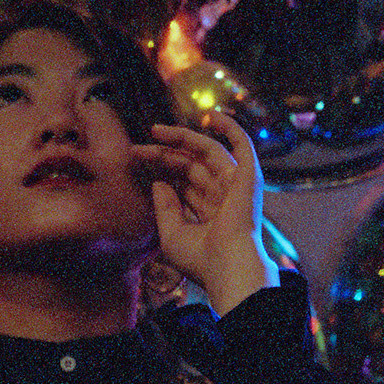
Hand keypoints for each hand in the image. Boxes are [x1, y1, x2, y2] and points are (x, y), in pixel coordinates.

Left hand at [129, 113, 277, 314]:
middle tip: (136, 150)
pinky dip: (231, 128)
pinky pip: (242, 145)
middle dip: (162, 155)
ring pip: (207, 152)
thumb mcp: (171, 234)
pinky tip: (211, 115)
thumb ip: (164, 208)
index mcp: (208, 211)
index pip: (182, 181)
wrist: (226, 268)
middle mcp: (222, 196)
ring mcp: (236, 184)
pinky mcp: (248, 176)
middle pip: (190, 165)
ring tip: (155, 131)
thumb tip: (158, 183)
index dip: (160, 168)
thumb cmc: (201, 261)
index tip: (135, 161)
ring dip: (182, 139)